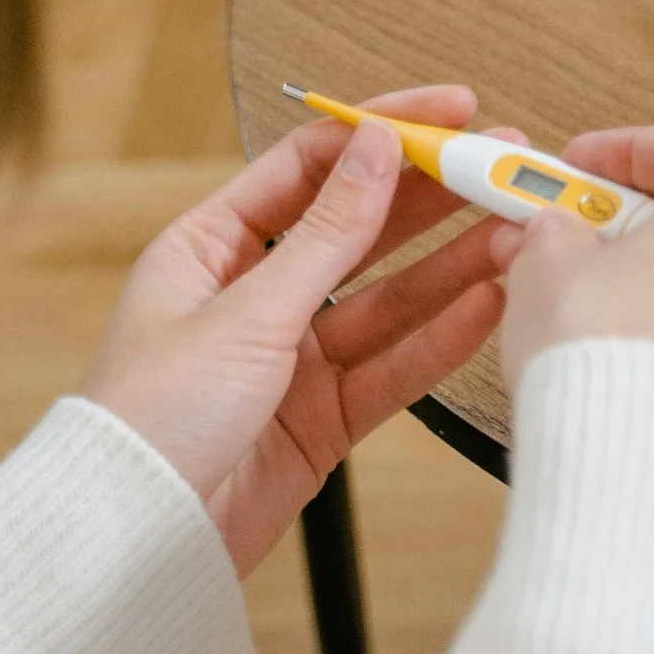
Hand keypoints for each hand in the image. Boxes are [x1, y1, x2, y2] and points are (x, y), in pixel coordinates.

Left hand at [85, 91, 513, 579]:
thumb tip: (377, 148)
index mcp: (210, 247)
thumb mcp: (247, 311)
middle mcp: (253, 294)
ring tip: (521, 234)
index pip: (311, 164)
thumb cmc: (151, 417)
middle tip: (508, 168)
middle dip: (436, 196)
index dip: (385, 131)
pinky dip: (440, 339)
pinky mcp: (320, 418)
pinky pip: (392, 367)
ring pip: (387, 299)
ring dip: (454, 266)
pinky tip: (490, 304)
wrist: (133, 541)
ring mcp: (290, 358)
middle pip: (360, 227)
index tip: (455, 112)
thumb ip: (327, 233)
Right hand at [500, 125, 653, 424]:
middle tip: (578, 222)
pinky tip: (616, 341)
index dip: (637, 149)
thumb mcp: (551, 259)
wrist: (630, 454)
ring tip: (587, 285)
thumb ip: (553, 230)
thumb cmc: (605, 339)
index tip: (581, 164)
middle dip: (642, 214)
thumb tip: (549, 231)